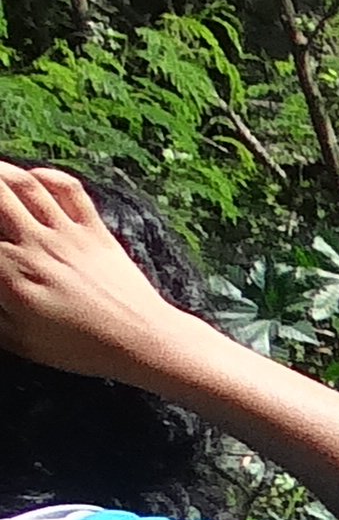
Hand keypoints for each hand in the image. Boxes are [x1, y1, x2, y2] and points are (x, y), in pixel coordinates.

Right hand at [0, 162, 206, 385]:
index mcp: (11, 275)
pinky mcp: (96, 231)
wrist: (143, 340)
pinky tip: (34, 177)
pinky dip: (48, 176)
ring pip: (26, 185)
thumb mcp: (22, 340)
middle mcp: (36, 246)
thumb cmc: (81, 348)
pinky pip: (70, 191)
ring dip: (2, 171)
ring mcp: (69, 234)